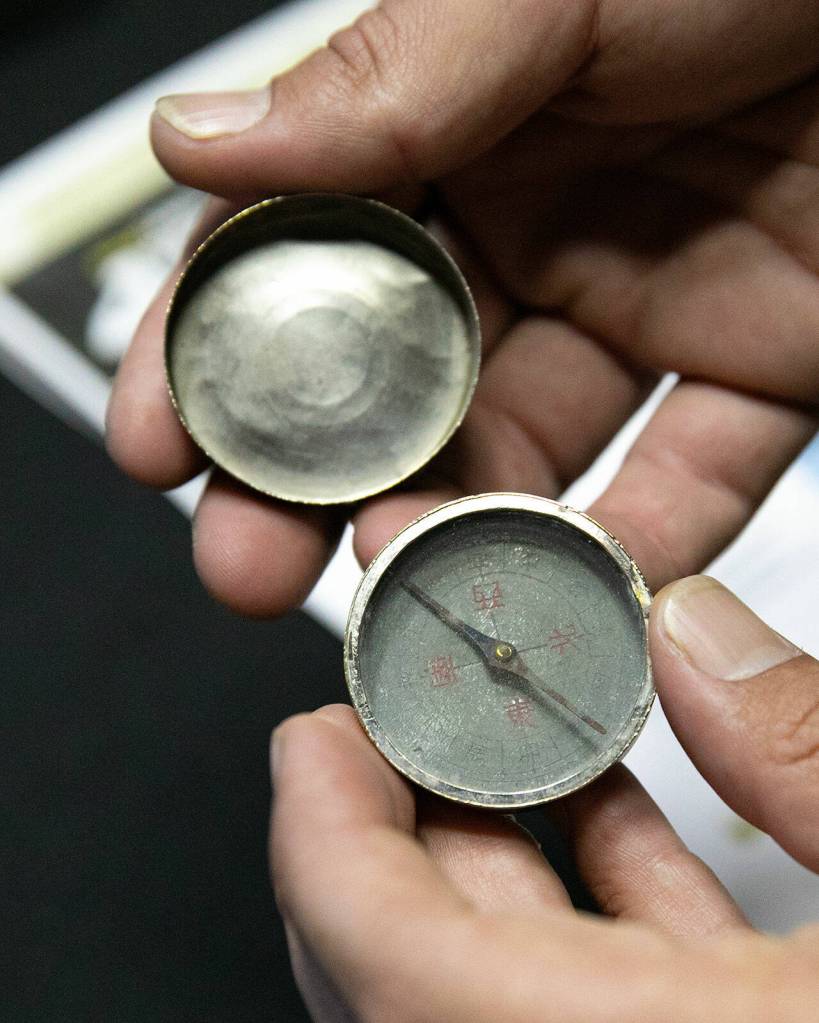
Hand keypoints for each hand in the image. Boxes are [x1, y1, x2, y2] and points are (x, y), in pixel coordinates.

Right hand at [107, 0, 817, 614]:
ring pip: (524, 455)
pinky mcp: (759, 364)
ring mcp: (646, 305)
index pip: (307, 256)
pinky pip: (685, 479)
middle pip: (399, 385)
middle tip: (249, 558)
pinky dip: (634, 551)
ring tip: (397, 590)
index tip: (159, 440)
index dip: (223, 352)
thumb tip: (200, 139)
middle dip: (316, 483)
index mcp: (464, 125)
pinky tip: (576, 600)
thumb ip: (392, 76)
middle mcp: (541, 227)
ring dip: (457, 534)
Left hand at [270, 577, 818, 1021]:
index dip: (319, 836)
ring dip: (498, 853)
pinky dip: (594, 902)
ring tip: (507, 739)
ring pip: (505, 982)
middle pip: (418, 966)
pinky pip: (604, 995)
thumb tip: (706, 634)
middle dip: (401, 823)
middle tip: (409, 719)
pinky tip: (618, 817)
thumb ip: (806, 751)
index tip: (314, 737)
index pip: (387, 963)